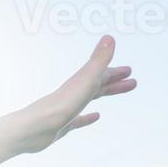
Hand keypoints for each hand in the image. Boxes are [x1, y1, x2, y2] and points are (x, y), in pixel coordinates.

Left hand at [7, 34, 136, 154]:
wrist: (34, 129)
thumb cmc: (61, 104)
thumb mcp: (85, 80)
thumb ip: (98, 60)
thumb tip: (109, 37)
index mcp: (79, 83)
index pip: (100, 74)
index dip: (115, 72)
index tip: (129, 70)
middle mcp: (73, 94)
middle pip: (97, 85)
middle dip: (114, 82)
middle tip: (132, 82)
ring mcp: (67, 110)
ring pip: (89, 99)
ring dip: (105, 94)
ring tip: (118, 93)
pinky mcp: (62, 126)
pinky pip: (78, 120)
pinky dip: (88, 117)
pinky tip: (95, 116)